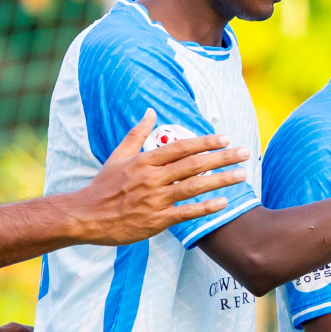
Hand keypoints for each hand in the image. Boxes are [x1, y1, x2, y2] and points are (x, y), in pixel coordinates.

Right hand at [73, 110, 250, 245]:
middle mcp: (151, 178)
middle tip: (245, 152)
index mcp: (143, 161)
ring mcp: (154, 199)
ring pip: (193, 187)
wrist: (85, 216)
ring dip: (220, 180)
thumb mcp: (118, 156)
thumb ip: (137, 134)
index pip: (180, 147)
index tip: (226, 138)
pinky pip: (185, 212)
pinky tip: (224, 203)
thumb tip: (150, 111)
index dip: (205, 141)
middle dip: (222, 157)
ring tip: (241, 174)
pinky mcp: (156, 220)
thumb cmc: (104, 186)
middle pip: (193, 164)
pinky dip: (205, 208)